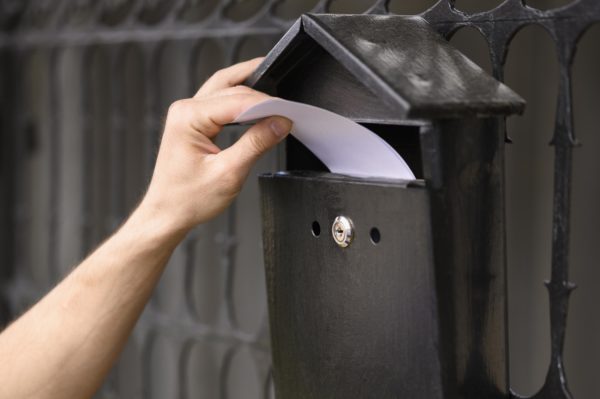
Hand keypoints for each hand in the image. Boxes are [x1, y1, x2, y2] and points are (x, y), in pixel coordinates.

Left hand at [140, 58, 291, 233]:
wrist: (168, 214)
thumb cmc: (187, 199)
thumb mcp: (229, 173)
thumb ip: (256, 144)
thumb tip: (279, 123)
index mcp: (188, 117)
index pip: (237, 101)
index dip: (266, 105)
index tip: (288, 114)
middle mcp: (185, 110)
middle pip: (231, 88)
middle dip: (261, 95)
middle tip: (287, 106)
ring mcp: (187, 114)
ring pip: (224, 87)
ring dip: (250, 87)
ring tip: (275, 93)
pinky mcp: (193, 121)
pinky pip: (220, 100)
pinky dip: (240, 99)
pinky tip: (255, 104)